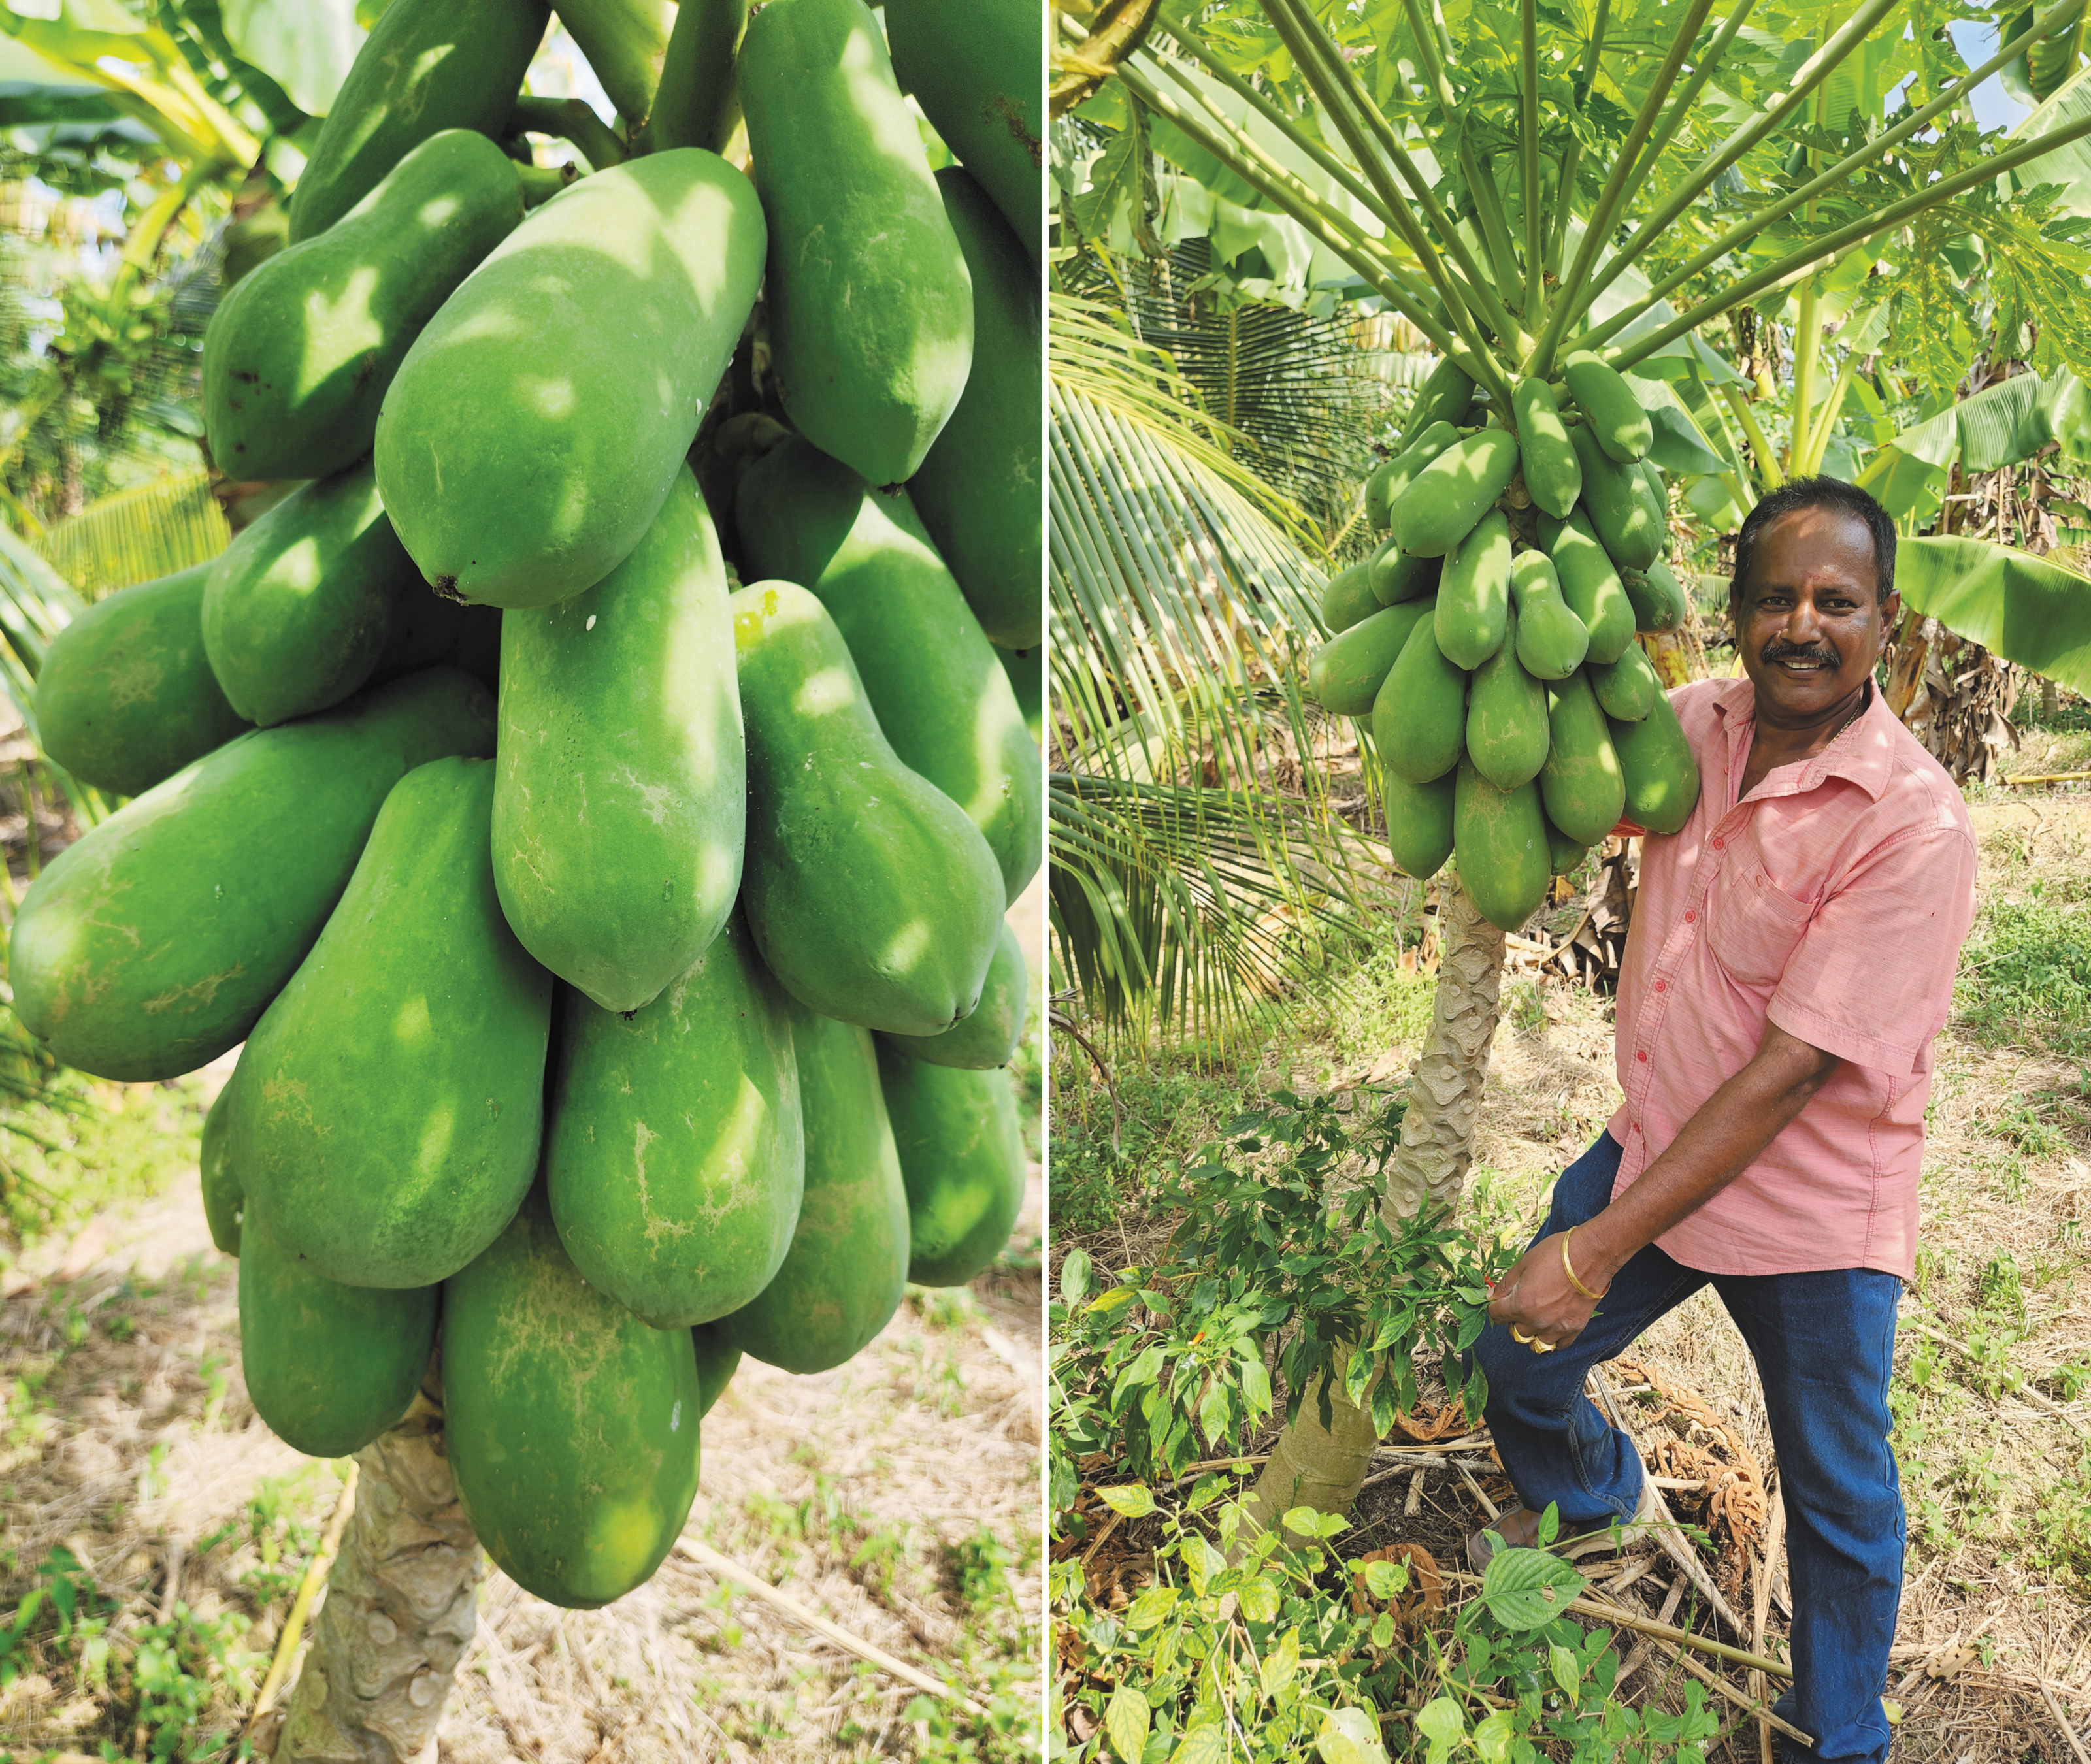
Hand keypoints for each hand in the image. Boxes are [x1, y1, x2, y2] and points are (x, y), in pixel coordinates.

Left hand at [1487, 1232, 1600, 1350]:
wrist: (1591, 1255)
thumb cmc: (1556, 1254)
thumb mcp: (1524, 1263)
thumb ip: (1506, 1284)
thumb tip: (1491, 1296)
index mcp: (1520, 1304)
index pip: (1496, 1316)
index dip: (1495, 1307)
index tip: (1499, 1301)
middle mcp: (1537, 1321)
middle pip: (1514, 1331)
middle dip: (1513, 1319)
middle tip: (1520, 1304)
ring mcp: (1557, 1327)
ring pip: (1535, 1343)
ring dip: (1531, 1333)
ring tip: (1535, 1317)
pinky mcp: (1575, 1329)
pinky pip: (1558, 1345)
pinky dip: (1552, 1339)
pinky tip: (1552, 1325)